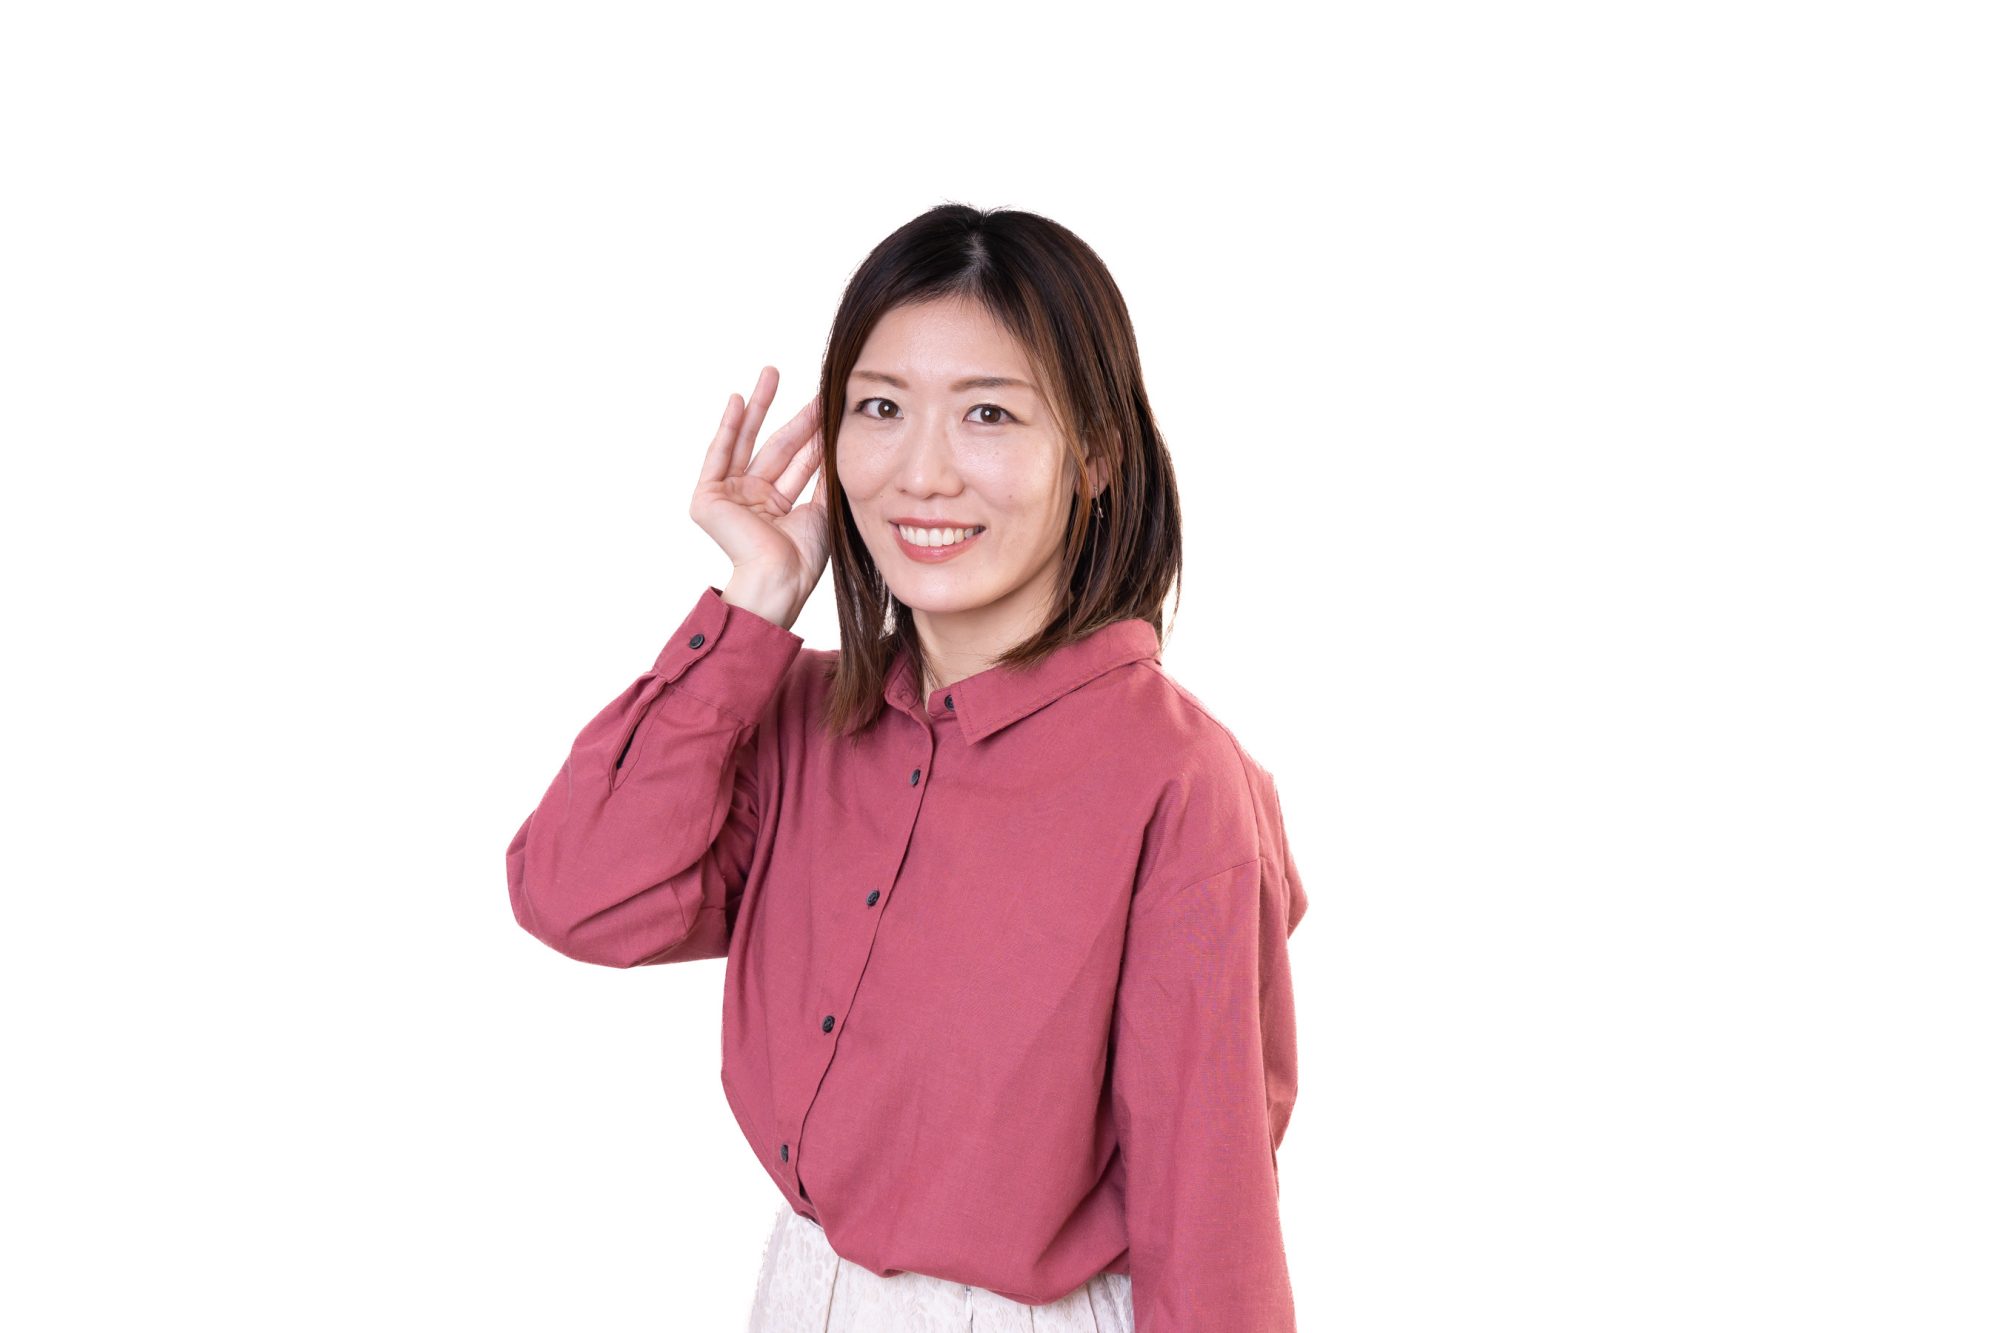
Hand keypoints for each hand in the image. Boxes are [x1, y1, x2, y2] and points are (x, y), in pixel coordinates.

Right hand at [689, 366, 828, 621]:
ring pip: (748, 443)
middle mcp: (751, 499)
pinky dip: (727, 428)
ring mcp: (728, 497)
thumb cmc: (801, 557)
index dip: (814, 434)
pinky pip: (718, 456)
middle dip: (793, 415)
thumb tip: (836, 438)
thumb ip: (823, 474)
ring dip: (759, 408)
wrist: (780, 579)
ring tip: (771, 374)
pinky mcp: (707, 498)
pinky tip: (737, 401)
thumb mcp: (821, 507)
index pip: (799, 461)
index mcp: (776, 506)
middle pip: (776, 447)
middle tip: (809, 385)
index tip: (829, 405)